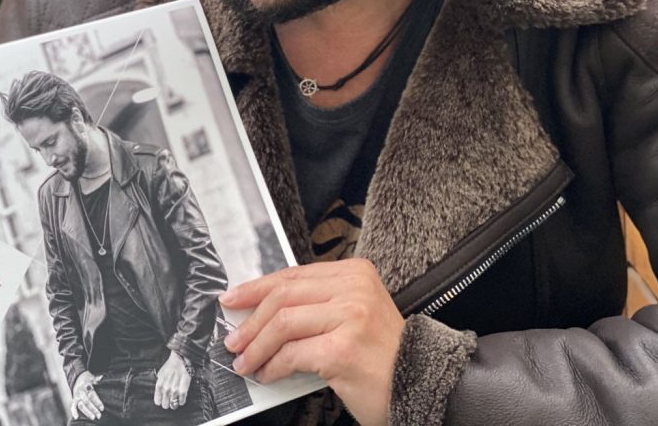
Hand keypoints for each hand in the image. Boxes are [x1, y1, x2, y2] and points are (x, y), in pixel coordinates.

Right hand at [69, 371, 103, 420]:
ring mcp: (77, 396)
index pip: (93, 395)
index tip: (102, 408)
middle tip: (99, 415)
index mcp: (86, 386)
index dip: (97, 402)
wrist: (77, 377)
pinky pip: (73, 406)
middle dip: (93, 409)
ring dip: (87, 412)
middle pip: (87, 402)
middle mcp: (81, 392)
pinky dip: (74, 412)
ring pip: (81, 406)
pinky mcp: (74, 400)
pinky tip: (76, 417)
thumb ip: (96, 379)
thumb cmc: (87, 378)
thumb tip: (101, 377)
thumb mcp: (92, 377)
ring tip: (93, 417)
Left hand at [154, 351, 190, 409]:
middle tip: (170, 399)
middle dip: (168, 403)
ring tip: (176, 398)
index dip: (161, 401)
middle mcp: (166, 389)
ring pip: (173, 405)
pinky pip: (181, 402)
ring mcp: (175, 391)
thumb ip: (159, 385)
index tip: (163, 399)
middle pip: (165, 405)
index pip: (157, 402)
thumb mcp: (160, 375)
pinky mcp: (183, 390)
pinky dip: (181, 401)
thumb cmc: (170, 366)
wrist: (180, 360)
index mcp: (159, 385)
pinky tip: (181, 396)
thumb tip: (160, 394)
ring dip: (175, 403)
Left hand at [220, 259, 404, 425]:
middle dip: (251, 320)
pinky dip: (273, 366)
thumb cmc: (383, 355)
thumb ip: (315, 304)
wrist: (423, 385)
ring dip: (257, 346)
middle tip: (233, 339)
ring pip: (283, 324)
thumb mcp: (352, 314)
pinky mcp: (343, 349)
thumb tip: (261, 310)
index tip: (234, 299)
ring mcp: (350, 317)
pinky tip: (267, 374)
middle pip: (283, 296)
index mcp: (355, 273)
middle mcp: (354, 289)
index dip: (257, 288)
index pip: (293, 275)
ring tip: (244, 361)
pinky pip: (292, 354)